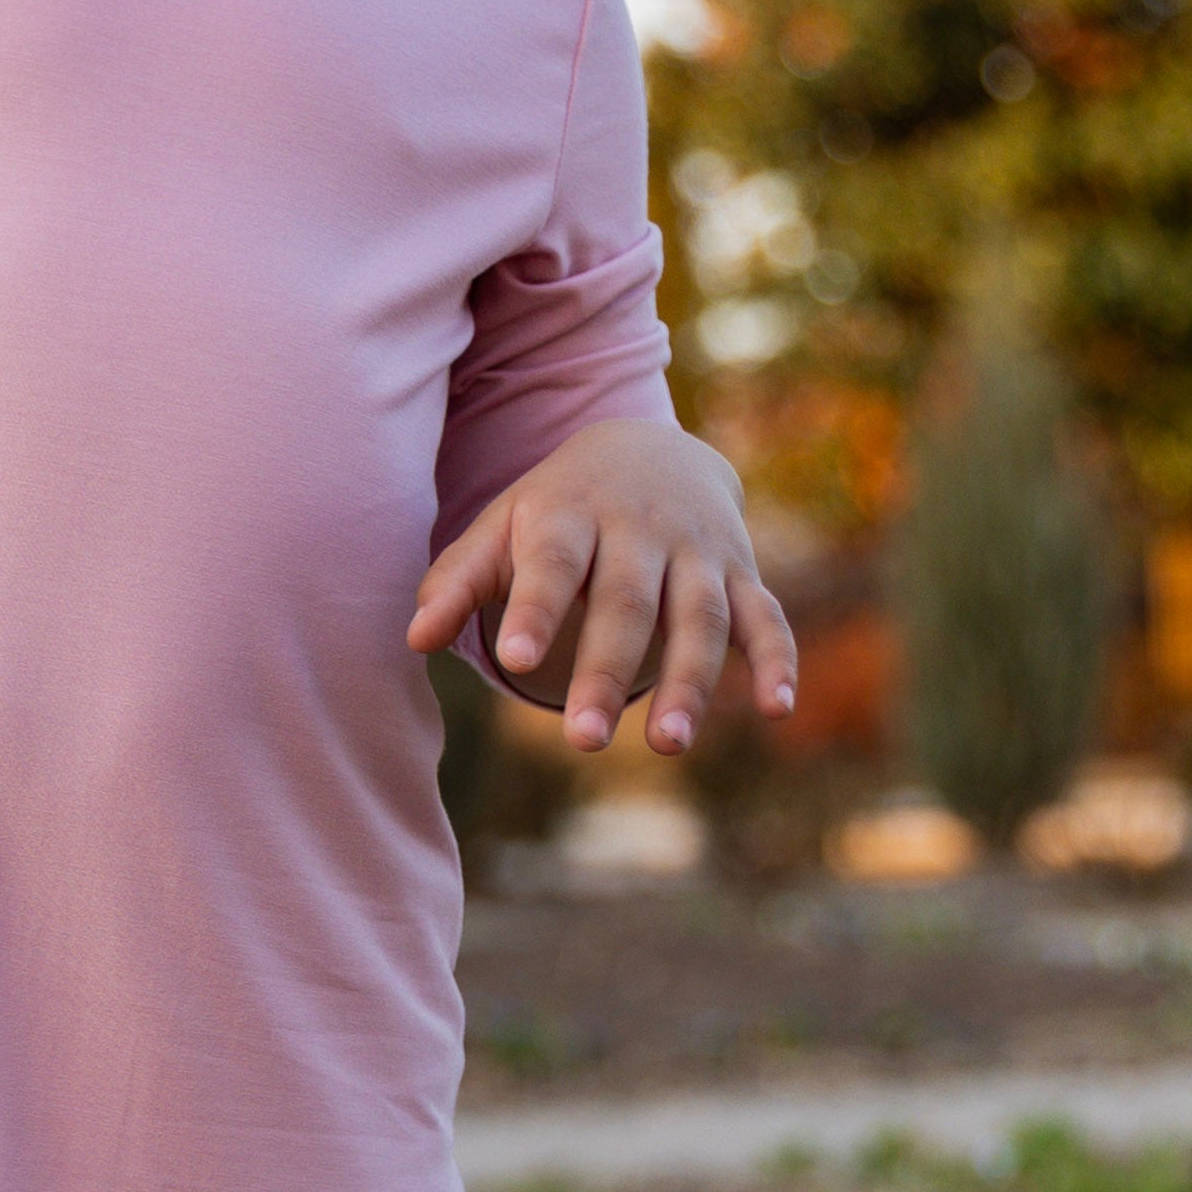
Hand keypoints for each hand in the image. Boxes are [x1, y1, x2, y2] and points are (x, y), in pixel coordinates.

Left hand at [409, 412, 796, 756]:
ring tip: (667, 745)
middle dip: (606, 672)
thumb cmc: (558, 508)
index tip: (511, 657)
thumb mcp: (503, 527)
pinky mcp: (742, 572)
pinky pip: (766, 617)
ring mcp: (699, 551)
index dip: (535, 609)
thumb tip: (414, 639)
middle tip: (581, 740)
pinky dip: (777, 660)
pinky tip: (777, 709)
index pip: (552, 565)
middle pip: (626, 605)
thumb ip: (458, 581)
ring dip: (689, 682)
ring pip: (700, 618)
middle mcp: (641, 530)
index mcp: (571, 515)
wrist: (650, 446)